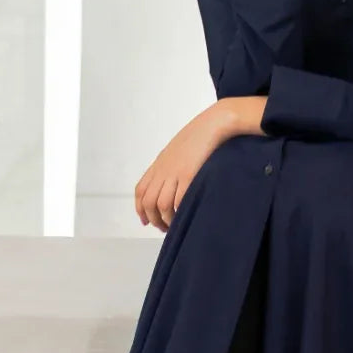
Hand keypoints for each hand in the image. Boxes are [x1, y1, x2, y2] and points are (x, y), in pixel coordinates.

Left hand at [134, 104, 231, 231]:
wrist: (212, 124)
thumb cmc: (199, 136)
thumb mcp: (177, 151)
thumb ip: (170, 166)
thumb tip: (169, 183)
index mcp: (158, 164)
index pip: (140, 191)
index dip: (140, 209)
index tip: (146, 221)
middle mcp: (163, 170)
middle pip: (148, 202)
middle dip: (153, 219)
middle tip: (163, 228)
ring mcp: (175, 173)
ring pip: (161, 205)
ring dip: (166, 220)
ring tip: (174, 225)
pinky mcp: (189, 175)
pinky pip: (178, 200)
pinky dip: (178, 212)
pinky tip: (184, 215)